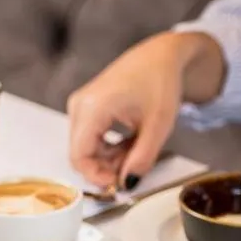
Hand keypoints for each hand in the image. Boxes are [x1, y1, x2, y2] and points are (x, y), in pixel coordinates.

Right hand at [66, 31, 224, 187]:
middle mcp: (80, 105)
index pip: (79, 156)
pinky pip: (89, 138)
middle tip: (133, 168)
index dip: (97, 176)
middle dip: (105, 168)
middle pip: (81, 153)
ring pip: (85, 147)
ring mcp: (80, 105)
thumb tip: (127, 184)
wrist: (161, 56)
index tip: (119, 184)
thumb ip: (142, 159)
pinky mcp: (85, 106)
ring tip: (136, 151)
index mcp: (93, 107)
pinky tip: (128, 143)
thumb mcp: (158, 127)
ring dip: (108, 158)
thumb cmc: (160, 81)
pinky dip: (107, 147)